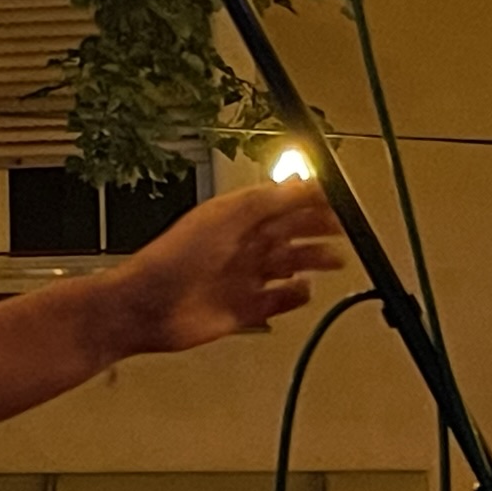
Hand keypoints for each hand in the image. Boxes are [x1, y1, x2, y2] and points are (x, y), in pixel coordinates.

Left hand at [107, 178, 345, 353]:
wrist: (147, 306)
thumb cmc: (175, 258)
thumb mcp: (225, 218)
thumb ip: (267, 201)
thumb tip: (302, 181)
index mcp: (234, 219)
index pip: (280, 203)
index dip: (308, 200)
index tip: (338, 198)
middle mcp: (240, 246)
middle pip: (289, 233)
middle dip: (317, 229)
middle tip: (344, 229)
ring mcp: (242, 278)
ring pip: (288, 265)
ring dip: (313, 261)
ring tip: (335, 260)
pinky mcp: (244, 308)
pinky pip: (279, 300)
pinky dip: (295, 295)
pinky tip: (304, 290)